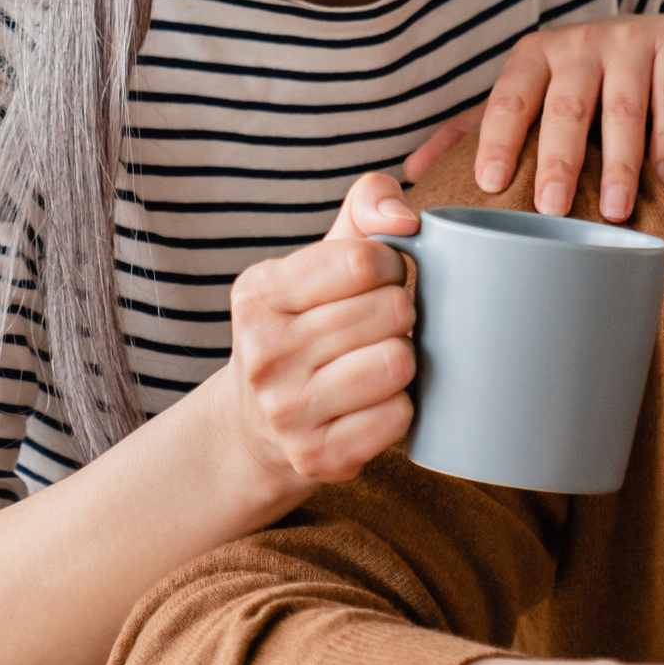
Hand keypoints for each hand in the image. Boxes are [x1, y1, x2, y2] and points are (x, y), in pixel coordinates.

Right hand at [221, 171, 420, 499]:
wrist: (258, 424)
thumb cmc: (308, 324)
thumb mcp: (319, 259)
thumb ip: (366, 207)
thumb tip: (405, 216)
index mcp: (258, 293)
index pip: (365, 259)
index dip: (391, 266)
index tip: (377, 281)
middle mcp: (262, 353)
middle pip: (391, 311)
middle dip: (400, 314)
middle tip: (377, 328)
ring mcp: (286, 411)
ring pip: (398, 362)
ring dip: (404, 360)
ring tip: (377, 361)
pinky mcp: (317, 457)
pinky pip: (399, 417)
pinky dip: (401, 408)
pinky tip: (373, 403)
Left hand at [402, 15, 663, 221]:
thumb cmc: (586, 82)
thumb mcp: (529, 96)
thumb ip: (476, 129)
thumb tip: (412, 173)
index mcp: (535, 55)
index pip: (509, 98)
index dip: (497, 139)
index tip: (488, 182)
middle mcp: (580, 42)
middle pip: (566, 107)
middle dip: (559, 159)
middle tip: (552, 208)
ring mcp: (631, 40)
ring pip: (623, 108)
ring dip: (620, 163)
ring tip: (614, 211)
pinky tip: (662, 177)